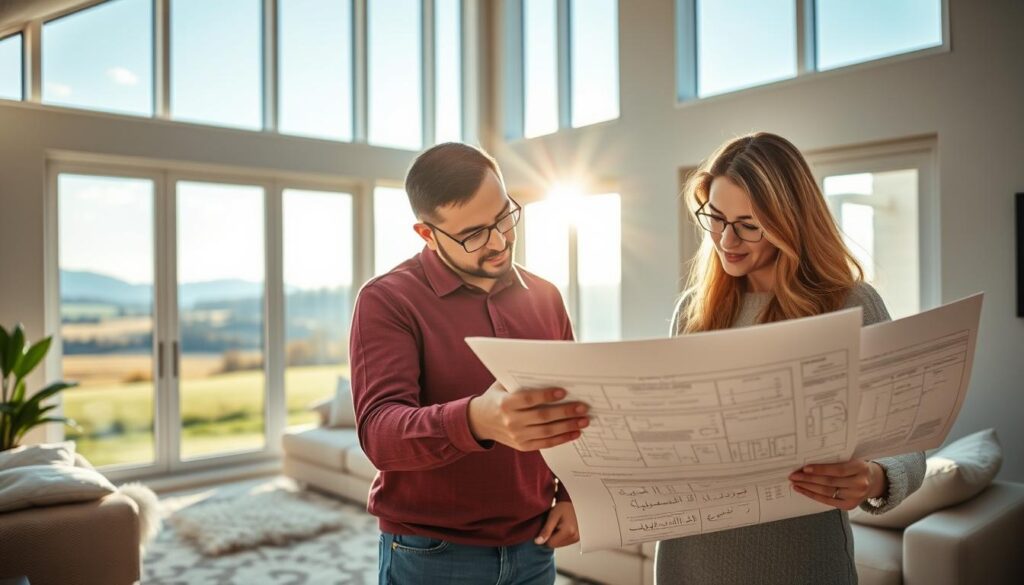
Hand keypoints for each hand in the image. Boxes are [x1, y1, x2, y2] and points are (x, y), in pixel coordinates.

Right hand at [467, 381, 588, 450]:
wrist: (479, 422)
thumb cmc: (495, 398)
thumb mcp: (501, 386)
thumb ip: (519, 380)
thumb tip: (547, 371)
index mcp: (505, 404)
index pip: (528, 400)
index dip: (546, 396)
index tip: (563, 391)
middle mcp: (511, 421)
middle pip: (542, 417)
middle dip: (565, 412)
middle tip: (582, 407)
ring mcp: (517, 436)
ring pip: (547, 432)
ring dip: (568, 426)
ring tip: (584, 420)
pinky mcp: (523, 446)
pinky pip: (545, 443)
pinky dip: (562, 439)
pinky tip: (574, 433)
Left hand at [535, 502, 578, 547]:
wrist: (569, 505)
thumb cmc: (561, 508)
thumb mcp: (552, 516)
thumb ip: (546, 530)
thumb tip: (538, 542)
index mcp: (569, 531)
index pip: (551, 544)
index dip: (546, 536)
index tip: (548, 526)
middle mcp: (574, 537)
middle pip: (555, 545)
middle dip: (550, 537)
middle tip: (553, 526)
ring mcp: (576, 539)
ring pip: (558, 545)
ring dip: (555, 537)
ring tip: (557, 527)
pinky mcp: (576, 539)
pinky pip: (563, 543)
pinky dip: (559, 538)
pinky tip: (560, 529)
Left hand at [789, 459, 886, 510]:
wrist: (874, 481)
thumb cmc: (858, 466)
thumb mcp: (853, 458)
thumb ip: (837, 459)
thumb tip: (810, 457)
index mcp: (860, 468)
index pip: (838, 470)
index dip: (821, 469)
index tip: (805, 468)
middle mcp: (860, 484)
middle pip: (830, 482)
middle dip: (809, 479)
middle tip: (794, 475)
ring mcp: (855, 497)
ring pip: (827, 492)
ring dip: (808, 488)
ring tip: (795, 482)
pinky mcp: (849, 506)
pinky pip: (827, 501)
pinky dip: (813, 496)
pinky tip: (802, 490)